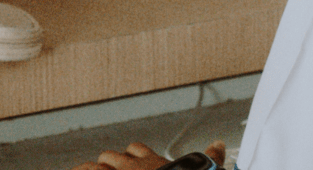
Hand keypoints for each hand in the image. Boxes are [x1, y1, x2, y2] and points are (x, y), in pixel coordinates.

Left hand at [72, 140, 226, 169]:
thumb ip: (210, 156)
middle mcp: (131, 166)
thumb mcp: (201, 168)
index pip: (138, 149)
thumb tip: (218, 145)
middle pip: (113, 156)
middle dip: (108, 163)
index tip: (133, 159)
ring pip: (94, 166)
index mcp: (152, 163)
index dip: (134, 154)